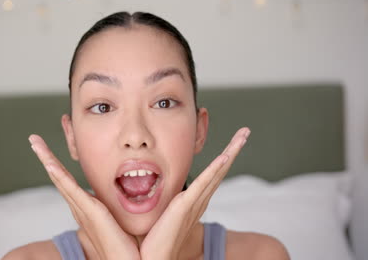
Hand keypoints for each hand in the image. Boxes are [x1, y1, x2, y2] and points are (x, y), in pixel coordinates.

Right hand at [28, 134, 139, 259]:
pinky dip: (59, 175)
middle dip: (47, 157)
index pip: (71, 182)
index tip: (52, 148)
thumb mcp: (131, 217)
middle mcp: (82, 208)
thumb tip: (151, 189)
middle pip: (60, 177)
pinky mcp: (90, 212)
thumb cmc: (136, 246)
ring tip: (35, 143)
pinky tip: (50, 162)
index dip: (60, 165)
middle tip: (34, 140)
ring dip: (47, 159)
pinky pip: (71, 190)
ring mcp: (83, 210)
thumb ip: (132, 202)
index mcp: (91, 208)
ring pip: (60, 179)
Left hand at [140, 127, 250, 259]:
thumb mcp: (152, 212)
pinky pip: (205, 183)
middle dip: (233, 151)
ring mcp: (194, 202)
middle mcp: (197, 201)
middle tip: (244, 133)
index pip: (209, 176)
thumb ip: (150, 199)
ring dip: (231, 152)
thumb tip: (135, 187)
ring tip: (243, 135)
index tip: (230, 145)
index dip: (220, 160)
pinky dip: (216, 169)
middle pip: (219, 170)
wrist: (151, 259)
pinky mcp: (186, 205)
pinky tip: (226, 156)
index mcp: (189, 202)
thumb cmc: (149, 240)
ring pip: (217, 172)